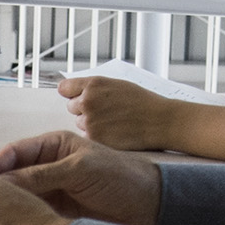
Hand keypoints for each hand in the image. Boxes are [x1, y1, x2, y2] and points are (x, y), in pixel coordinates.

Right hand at [0, 130, 161, 224]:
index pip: (16, 153)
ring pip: (21, 198)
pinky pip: (34, 215)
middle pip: (13, 176)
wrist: (151, 205)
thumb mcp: (80, 169)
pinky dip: (22, 220)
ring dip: (7, 206)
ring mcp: (55, 192)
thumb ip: (43, 175)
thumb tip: (6, 182)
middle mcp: (51, 168)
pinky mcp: (60, 214)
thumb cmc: (123, 176)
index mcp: (55, 147)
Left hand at [62, 78, 188, 151]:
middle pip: (72, 107)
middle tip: (105, 112)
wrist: (160, 121)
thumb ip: (95, 88)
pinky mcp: (95, 139)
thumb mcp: (118, 85)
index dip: (72, 93)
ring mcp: (90, 122)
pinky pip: (88, 138)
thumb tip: (74, 91)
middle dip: (84, 110)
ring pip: (80, 124)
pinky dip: (98, 137)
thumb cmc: (143, 102)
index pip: (65, 88)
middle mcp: (87, 101)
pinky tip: (114, 133)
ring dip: (91, 124)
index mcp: (93, 84)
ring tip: (114, 123)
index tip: (75, 96)